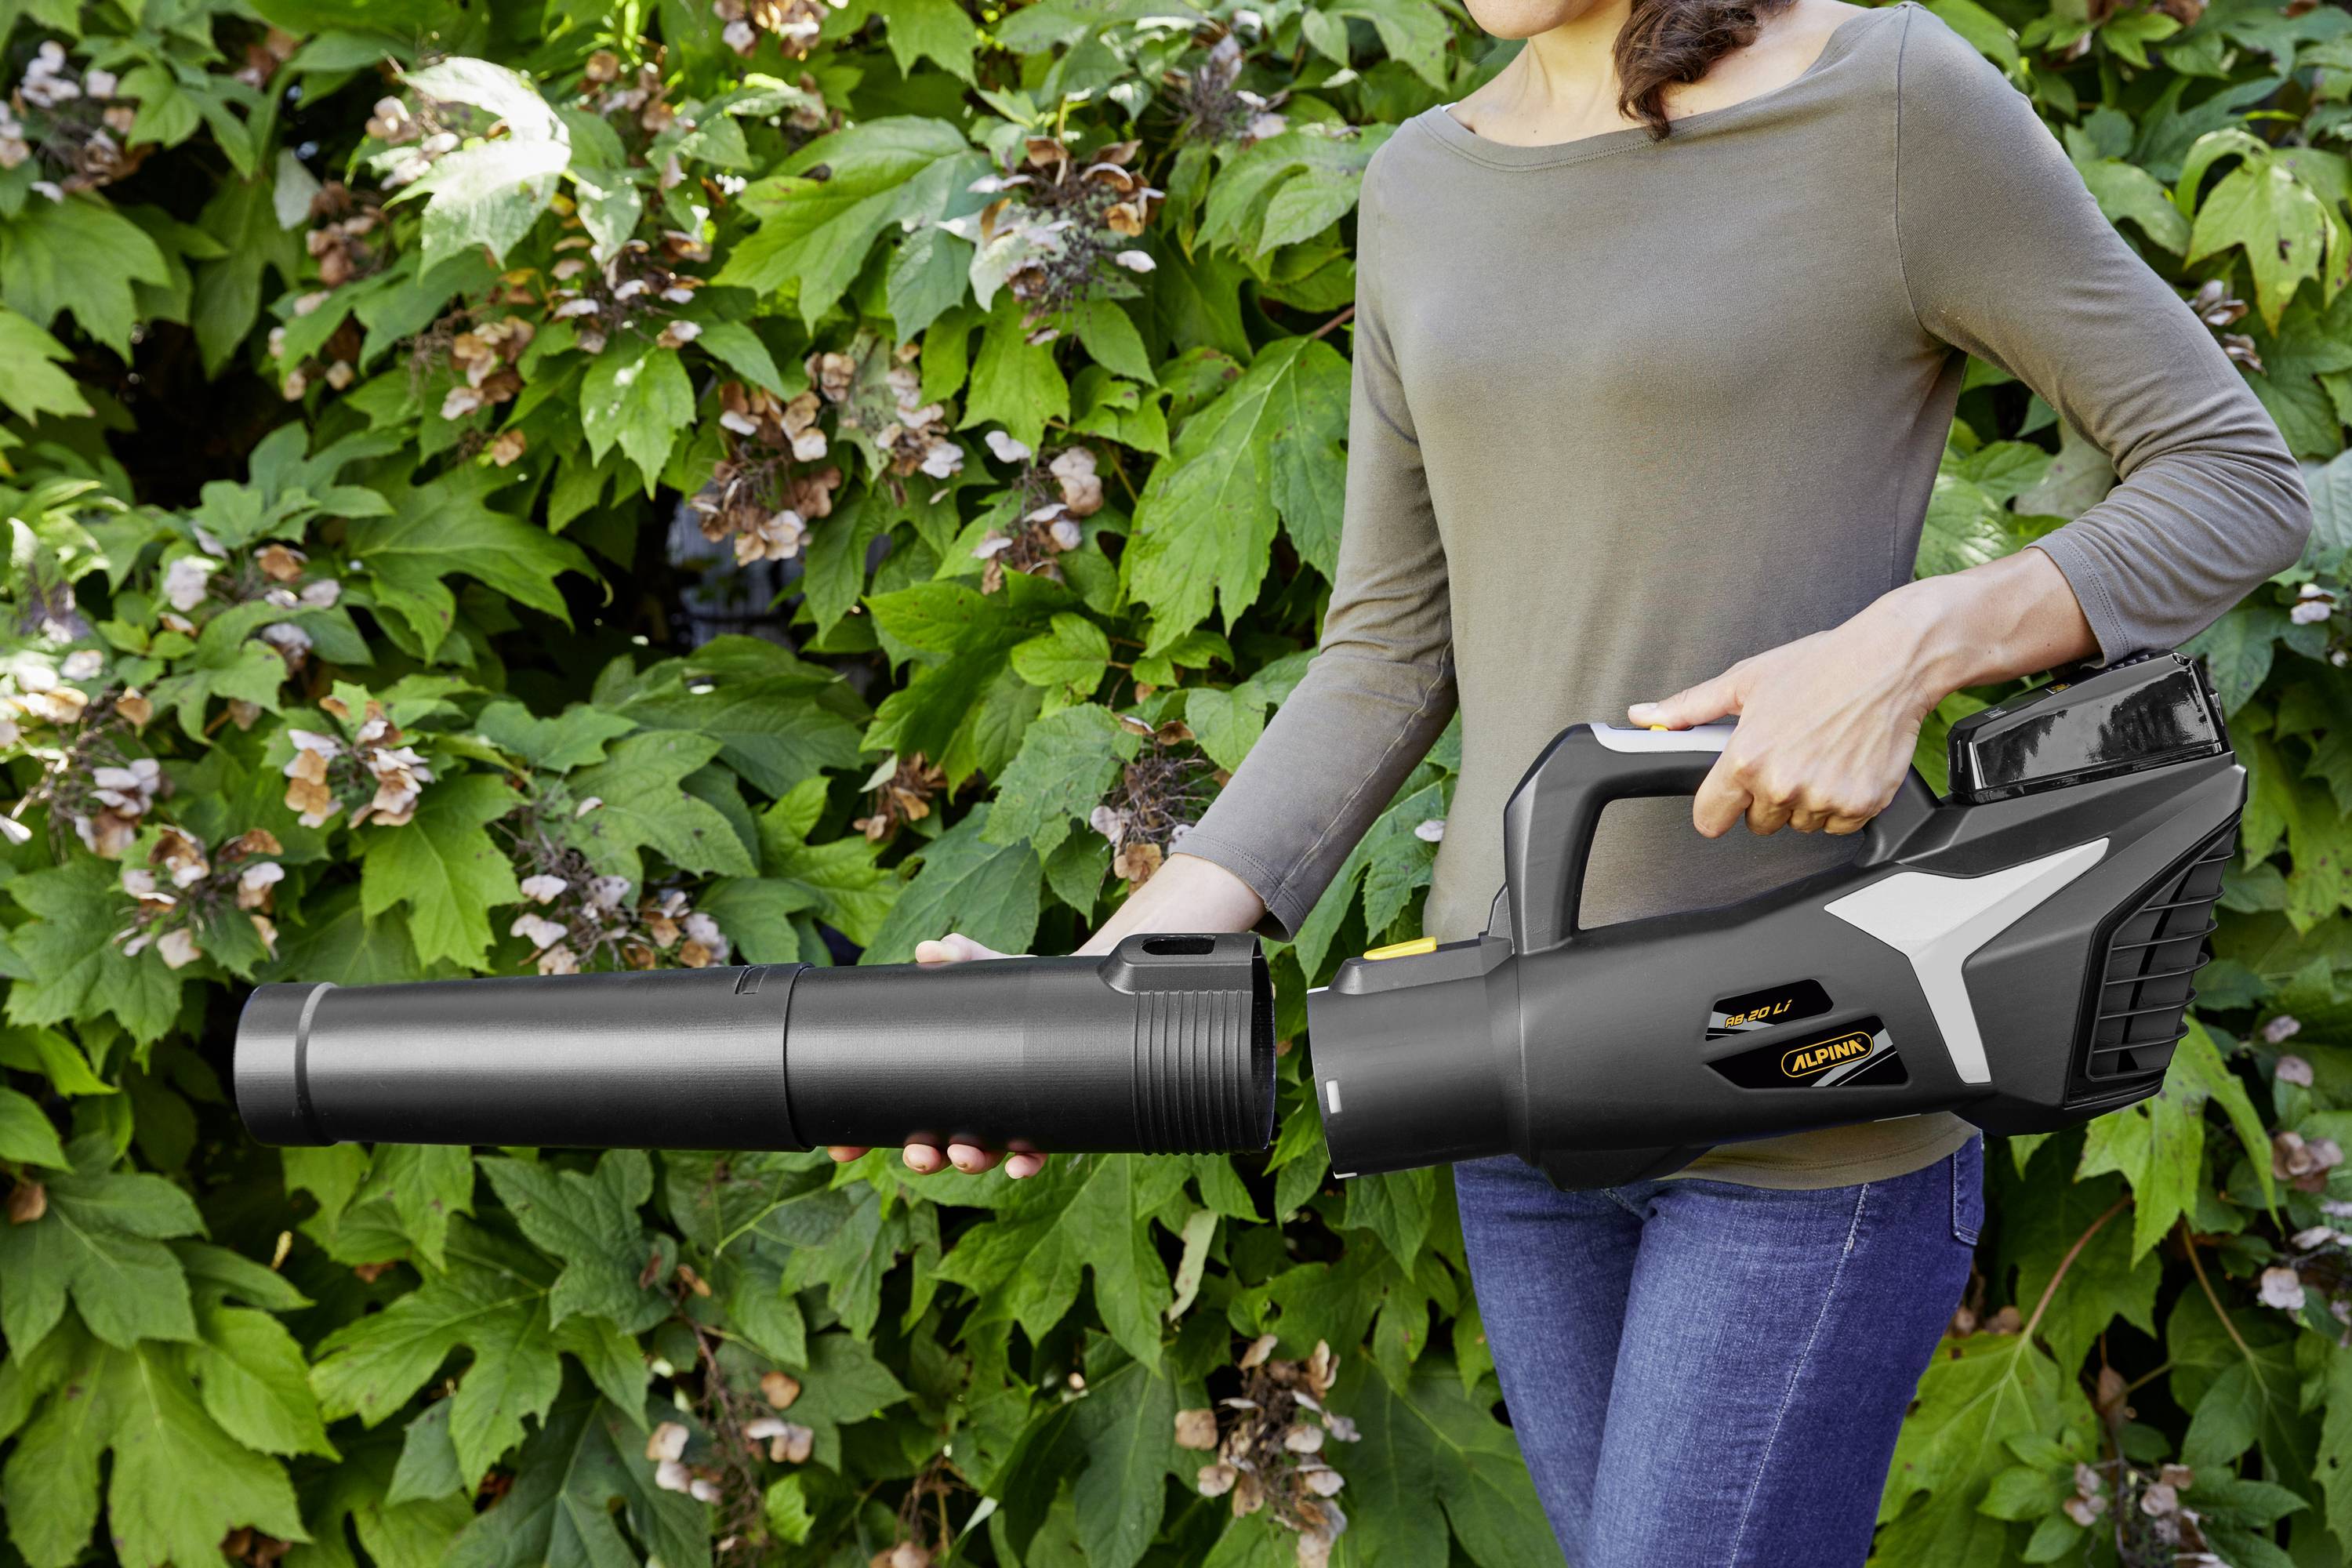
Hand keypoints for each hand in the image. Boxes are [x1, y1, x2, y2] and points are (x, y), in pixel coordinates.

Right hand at [825, 932, 1050, 1179]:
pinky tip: (1020, 1163)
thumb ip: (963, 956)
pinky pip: (1034, 1152)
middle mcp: (968, 1105)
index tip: (843, 1151)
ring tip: (963, 1153)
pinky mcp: (1044, 1122)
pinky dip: (1026, 1162)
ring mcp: (1003, 1117)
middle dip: (922, 1157)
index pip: (895, 1115)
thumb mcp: (988, 972)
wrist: (1067, 1000)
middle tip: (918, 1153)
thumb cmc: (1014, 988)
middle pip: (935, 1145)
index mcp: (940, 1078)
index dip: (865, 1139)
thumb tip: (932, 949)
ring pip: (977, 1154)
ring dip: (967, 1161)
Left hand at [1626, 622, 1927, 837]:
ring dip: (1805, 801)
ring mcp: (1823, 798)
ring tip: (1819, 754)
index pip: (1710, 818)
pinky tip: (1844, 766)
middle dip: (1767, 797)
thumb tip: (1647, 715)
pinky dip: (1841, 804)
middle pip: (1758, 823)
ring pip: (1799, 824)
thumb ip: (1691, 707)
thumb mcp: (1746, 680)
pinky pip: (1839, 825)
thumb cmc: (1822, 666)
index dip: (1717, 806)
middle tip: (1787, 755)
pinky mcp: (1861, 805)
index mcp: (1746, 758)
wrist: (1890, 662)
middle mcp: (1783, 784)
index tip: (1725, 799)